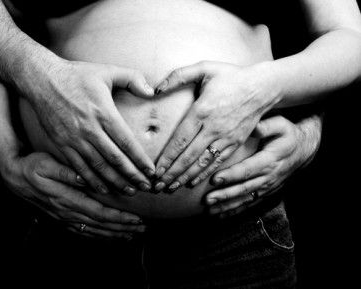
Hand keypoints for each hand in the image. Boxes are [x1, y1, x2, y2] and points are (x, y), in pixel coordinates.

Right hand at [0, 152, 145, 239]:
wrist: (14, 176)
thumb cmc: (32, 167)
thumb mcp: (46, 164)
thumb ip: (66, 172)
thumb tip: (84, 177)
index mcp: (67, 199)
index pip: (99, 212)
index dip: (119, 217)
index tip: (136, 218)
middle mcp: (67, 212)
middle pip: (100, 224)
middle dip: (123, 227)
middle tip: (142, 228)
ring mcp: (64, 217)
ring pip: (93, 230)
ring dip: (113, 233)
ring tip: (131, 235)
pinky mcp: (61, 217)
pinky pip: (83, 231)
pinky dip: (99, 235)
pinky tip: (109, 236)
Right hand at [23, 60, 155, 195]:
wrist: (42, 80)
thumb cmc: (77, 75)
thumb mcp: (107, 70)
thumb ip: (133, 78)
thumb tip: (152, 92)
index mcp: (103, 112)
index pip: (126, 142)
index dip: (140, 159)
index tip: (151, 171)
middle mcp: (90, 129)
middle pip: (115, 159)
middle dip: (132, 176)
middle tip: (146, 187)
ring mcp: (74, 139)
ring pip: (98, 167)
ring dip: (115, 182)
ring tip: (129, 191)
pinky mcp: (62, 144)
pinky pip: (79, 167)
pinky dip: (92, 180)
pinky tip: (103, 189)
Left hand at [153, 61, 279, 192]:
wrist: (263, 87)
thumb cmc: (231, 76)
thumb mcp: (204, 68)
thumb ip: (178, 75)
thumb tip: (155, 88)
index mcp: (202, 111)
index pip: (180, 140)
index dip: (167, 158)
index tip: (155, 170)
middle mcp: (213, 127)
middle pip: (188, 156)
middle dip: (172, 173)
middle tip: (158, 186)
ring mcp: (225, 137)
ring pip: (202, 163)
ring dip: (185, 177)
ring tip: (171, 188)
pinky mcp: (235, 143)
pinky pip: (217, 162)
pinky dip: (204, 174)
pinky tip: (192, 182)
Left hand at [204, 115, 320, 217]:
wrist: (304, 150)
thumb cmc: (288, 135)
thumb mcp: (282, 125)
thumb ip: (267, 126)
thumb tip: (253, 128)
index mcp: (269, 160)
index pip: (248, 169)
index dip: (231, 175)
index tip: (215, 179)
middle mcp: (268, 177)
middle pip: (244, 188)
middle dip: (225, 195)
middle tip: (207, 200)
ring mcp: (267, 187)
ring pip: (245, 199)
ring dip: (227, 206)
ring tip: (210, 210)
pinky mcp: (266, 192)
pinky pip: (249, 203)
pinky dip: (235, 210)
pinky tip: (220, 215)